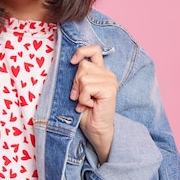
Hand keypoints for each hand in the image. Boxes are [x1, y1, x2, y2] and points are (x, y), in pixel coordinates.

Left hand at [69, 45, 117, 162]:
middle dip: (75, 82)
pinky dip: (83, 99)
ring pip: (83, 77)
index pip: (94, 50)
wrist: (95, 130)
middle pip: (82, 66)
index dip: (81, 51)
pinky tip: (89, 106)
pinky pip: (87, 87)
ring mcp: (110, 81)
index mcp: (100, 72)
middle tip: (77, 97)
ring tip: (84, 103)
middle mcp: (107, 74)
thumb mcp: (78, 90)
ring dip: (79, 93)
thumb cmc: (85, 112)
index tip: (72, 62)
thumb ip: (78, 76)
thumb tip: (69, 63)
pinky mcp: (110, 89)